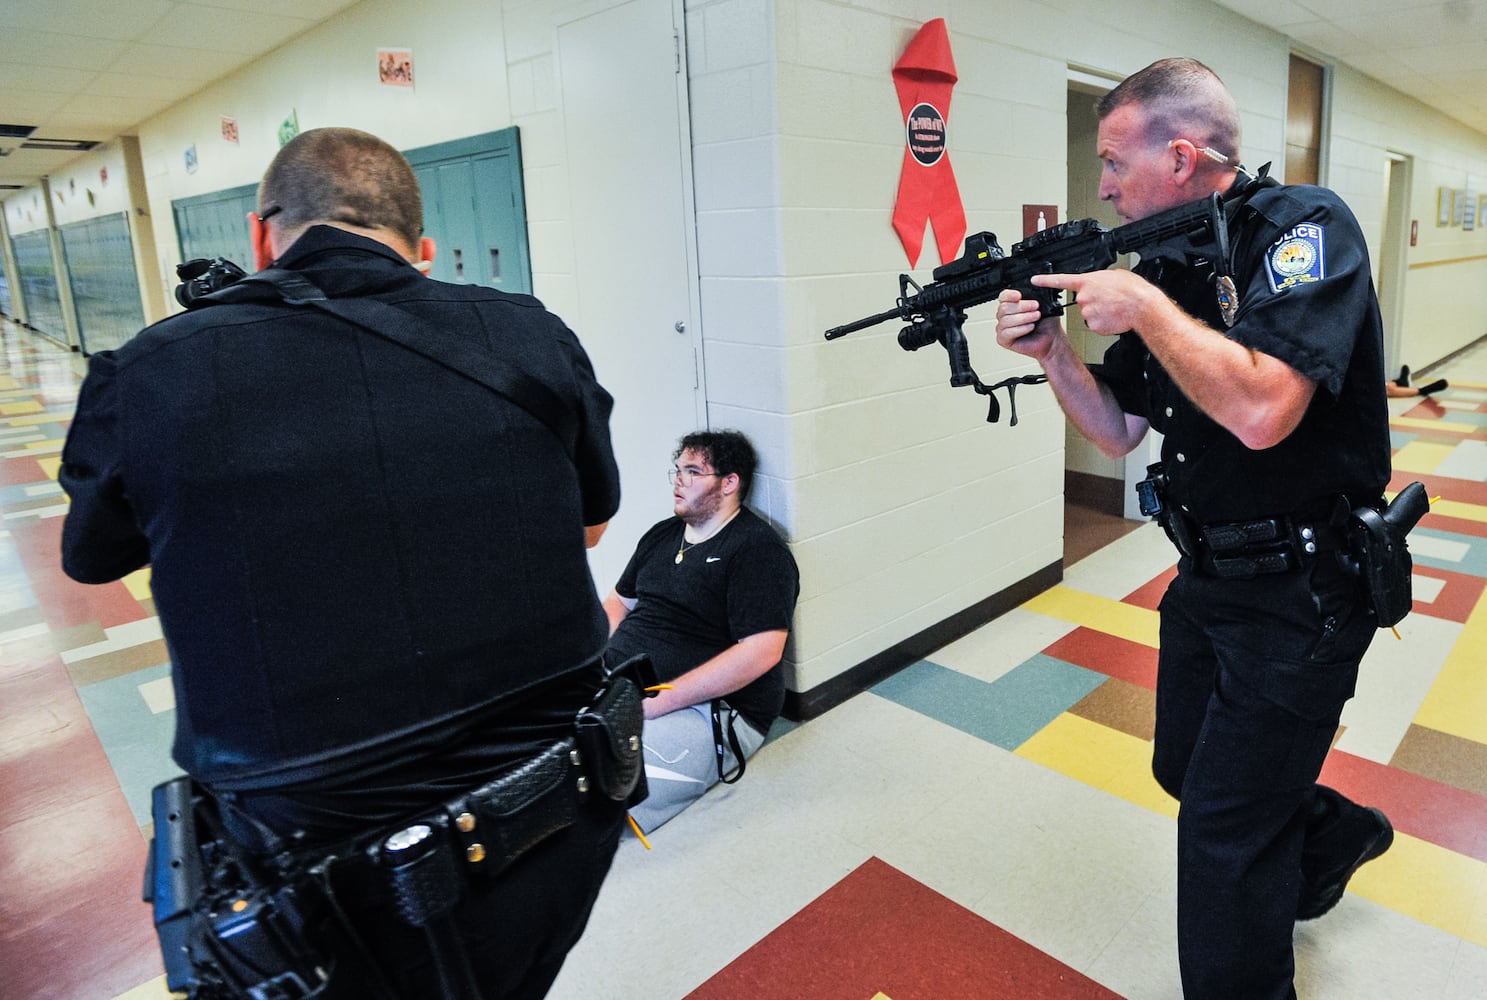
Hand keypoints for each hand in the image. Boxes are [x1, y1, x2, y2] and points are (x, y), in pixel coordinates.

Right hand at [995, 289, 1063, 360]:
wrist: (1052, 339)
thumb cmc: (1046, 323)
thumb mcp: (1042, 304)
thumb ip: (1033, 296)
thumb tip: (1029, 290)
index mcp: (1011, 305)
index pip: (1003, 296)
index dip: (1009, 295)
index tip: (1019, 296)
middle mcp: (1005, 316)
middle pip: (1004, 308)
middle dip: (1022, 307)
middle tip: (1035, 307)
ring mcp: (1002, 328)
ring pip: (1006, 320)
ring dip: (1024, 318)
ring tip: (1035, 317)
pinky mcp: (1003, 340)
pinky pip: (1007, 333)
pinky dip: (1020, 329)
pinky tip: (1030, 327)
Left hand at [1029, 270, 1161, 335]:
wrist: (1142, 306)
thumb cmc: (1132, 289)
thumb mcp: (1114, 275)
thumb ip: (1099, 280)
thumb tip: (1098, 284)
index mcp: (1087, 282)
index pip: (1060, 280)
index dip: (1045, 280)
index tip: (1034, 280)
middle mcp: (1083, 298)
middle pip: (1082, 301)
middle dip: (1094, 301)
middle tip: (1109, 299)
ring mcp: (1087, 313)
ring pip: (1089, 313)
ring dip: (1100, 312)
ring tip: (1114, 307)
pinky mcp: (1093, 326)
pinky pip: (1095, 324)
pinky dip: (1103, 322)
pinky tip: (1114, 317)